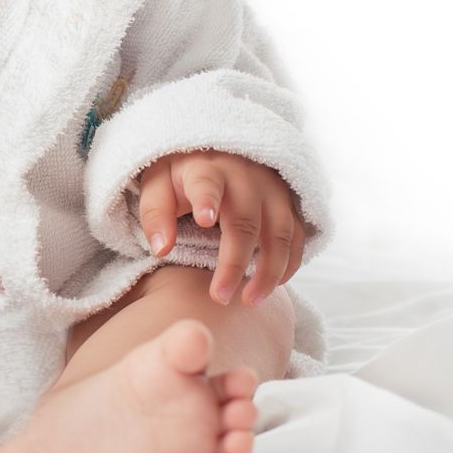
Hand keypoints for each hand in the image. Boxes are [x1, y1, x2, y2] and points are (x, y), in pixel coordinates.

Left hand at [135, 149, 302, 307]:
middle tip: (220, 297)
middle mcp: (245, 177)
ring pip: (280, 233)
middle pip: (245, 222)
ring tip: (250, 301)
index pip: (206, 183)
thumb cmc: (181, 175)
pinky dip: (290, 263)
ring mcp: (272, 190)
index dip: (206, 200)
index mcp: (206, 168)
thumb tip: (161, 249)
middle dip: (234, 263)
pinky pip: (297, 236)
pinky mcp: (289, 203)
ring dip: (269, 271)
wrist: (216, 150)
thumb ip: (156, 213)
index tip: (203, 220)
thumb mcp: (157, 184)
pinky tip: (274, 286)